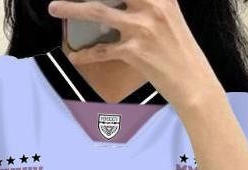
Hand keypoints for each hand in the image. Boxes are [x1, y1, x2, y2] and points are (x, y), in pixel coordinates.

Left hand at [47, 0, 221, 111]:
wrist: (194, 83)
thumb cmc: (181, 52)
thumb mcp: (170, 16)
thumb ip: (150, 3)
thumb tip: (127, 2)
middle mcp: (151, 5)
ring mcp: (142, 28)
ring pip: (98, 12)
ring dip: (72, 8)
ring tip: (54, 7)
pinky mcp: (135, 52)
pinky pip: (102, 51)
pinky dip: (86, 54)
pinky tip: (74, 56)